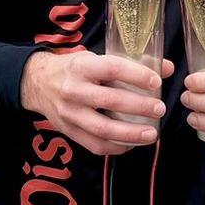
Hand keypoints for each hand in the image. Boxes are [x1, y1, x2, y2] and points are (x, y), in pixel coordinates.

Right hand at [21, 51, 175, 156]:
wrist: (37, 83)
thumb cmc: (74, 69)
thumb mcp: (96, 58)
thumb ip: (129, 64)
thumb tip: (167, 68)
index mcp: (82, 66)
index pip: (112, 68)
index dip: (136, 75)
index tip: (156, 81)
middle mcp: (73, 90)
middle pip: (110, 100)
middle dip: (139, 106)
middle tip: (160, 108)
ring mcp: (69, 113)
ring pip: (102, 128)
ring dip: (130, 133)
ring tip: (152, 134)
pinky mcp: (68, 131)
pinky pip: (95, 145)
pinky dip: (116, 147)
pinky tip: (132, 144)